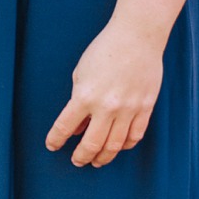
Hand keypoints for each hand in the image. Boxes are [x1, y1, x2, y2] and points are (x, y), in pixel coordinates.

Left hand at [45, 19, 163, 167]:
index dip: (56, 139)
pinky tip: (118, 146)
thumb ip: (77, 101)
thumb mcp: (81, 73)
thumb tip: (78, 126)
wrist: (137, 37)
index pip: (65, 126)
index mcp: (85, 96)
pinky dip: (125, 145)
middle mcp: (106, 107)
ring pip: (115, 145)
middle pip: (92, 144)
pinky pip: (135, 135)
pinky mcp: (145, 108)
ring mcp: (128, 109)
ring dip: (104, 156)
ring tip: (97, 160)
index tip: (52, 145)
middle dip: (81, 156)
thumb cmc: (105, 50)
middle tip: (77, 161)